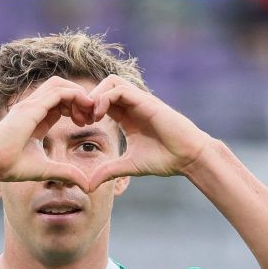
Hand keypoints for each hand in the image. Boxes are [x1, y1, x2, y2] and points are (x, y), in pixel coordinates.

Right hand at [0, 76, 95, 191]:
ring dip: (78, 94)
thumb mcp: (46, 169)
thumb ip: (66, 173)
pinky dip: (74, 95)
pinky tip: (85, 108)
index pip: (59, 102)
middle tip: (92, 116)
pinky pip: (58, 92)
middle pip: (60, 88)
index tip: (86, 124)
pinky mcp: (31, 107)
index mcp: (35, 117)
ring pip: (60, 85)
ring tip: (90, 111)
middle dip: (79, 97)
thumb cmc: (11, 166)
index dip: (76, 108)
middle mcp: (32, 107)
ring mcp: (30, 104)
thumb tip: (86, 185)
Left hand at [86, 75, 212, 191]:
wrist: (188, 157)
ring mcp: (139, 101)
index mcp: (126, 116)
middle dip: (87, 99)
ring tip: (91, 117)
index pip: (100, 101)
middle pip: (103, 86)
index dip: (86, 109)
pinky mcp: (146, 101)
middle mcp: (132, 105)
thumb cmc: (164, 159)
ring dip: (95, 96)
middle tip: (81, 119)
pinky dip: (105, 98)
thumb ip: (108, 172)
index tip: (79, 125)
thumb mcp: (128, 166)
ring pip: (110, 82)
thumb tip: (87, 186)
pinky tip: (100, 116)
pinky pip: (120, 89)